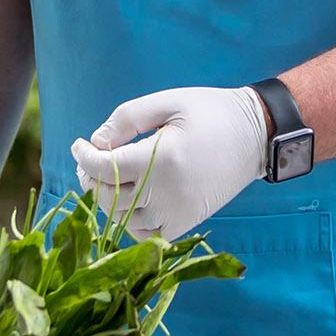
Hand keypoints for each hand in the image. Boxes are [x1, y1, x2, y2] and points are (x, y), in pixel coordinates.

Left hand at [71, 86, 269, 242]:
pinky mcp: (187, 223)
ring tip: (107, 178)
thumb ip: (125, 119)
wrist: (256, 136)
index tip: (79, 145)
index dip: (84, 157)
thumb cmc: (210, 112)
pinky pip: (145, 233)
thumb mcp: (166, 102)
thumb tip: (96, 142)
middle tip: (89, 161)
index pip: (104, 168)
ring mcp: (178, 213)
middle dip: (90, 178)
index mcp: (162, 159)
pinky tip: (130, 199)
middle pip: (108, 197)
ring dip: (108, 200)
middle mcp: (168, 193)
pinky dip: (129, 220)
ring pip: (122, 219)